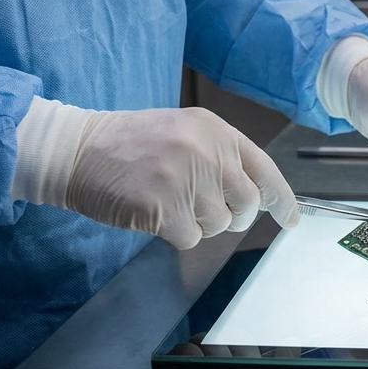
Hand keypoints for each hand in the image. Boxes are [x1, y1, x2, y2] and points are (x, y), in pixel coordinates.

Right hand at [12, 98, 298, 248]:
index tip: (291, 220)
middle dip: (233, 217)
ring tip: (169, 202)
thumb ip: (220, 156)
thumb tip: (257, 194)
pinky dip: (175, 234)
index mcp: (216, 130)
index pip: (264, 170)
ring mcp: (185, 178)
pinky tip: (154, 213)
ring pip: (218, 225)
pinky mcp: (163, 207)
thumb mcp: (183, 131)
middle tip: (205, 211)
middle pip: (247, 204)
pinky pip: (190, 238)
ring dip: (198, 224)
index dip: (282, 199)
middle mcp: (207, 151)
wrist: (76, 148)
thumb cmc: (131, 144)